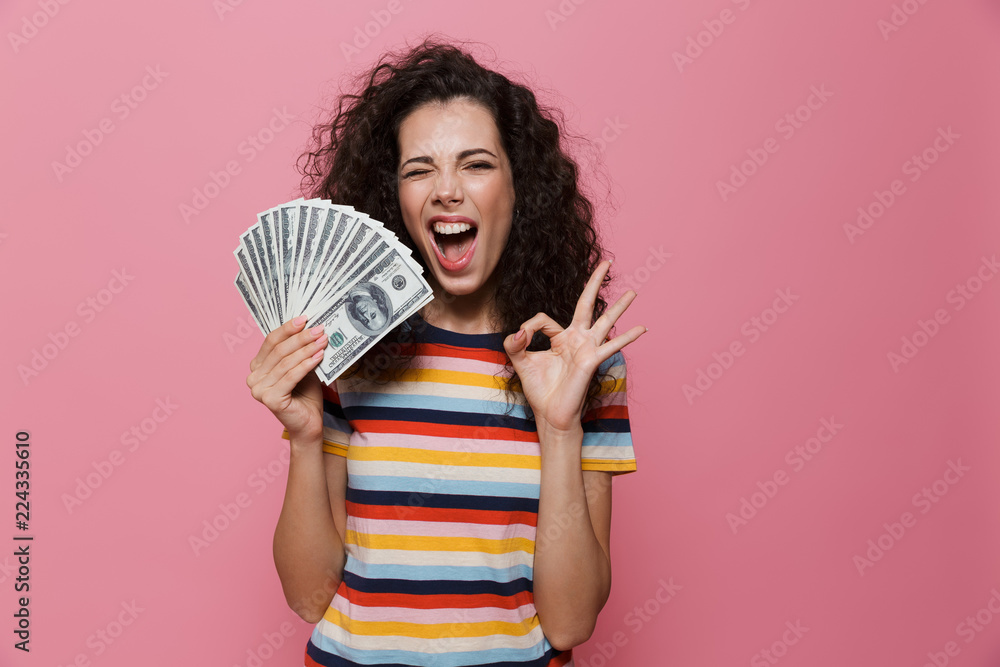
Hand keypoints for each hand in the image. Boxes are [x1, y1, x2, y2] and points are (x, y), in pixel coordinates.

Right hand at [246, 316, 327, 441]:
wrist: (309, 424)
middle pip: (279, 350)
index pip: (271, 342)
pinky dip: (306, 365)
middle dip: (301, 338)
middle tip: (319, 329)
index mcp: (257, 367)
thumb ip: (299, 350)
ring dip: (306, 349)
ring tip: (323, 341)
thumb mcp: (302, 366)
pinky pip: (291, 376)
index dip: (288, 329)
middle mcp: (254, 377)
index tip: (305, 318)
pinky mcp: (270, 399)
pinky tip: (319, 357)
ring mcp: (259, 390)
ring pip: (286, 363)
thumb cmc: (305, 395)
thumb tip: (311, 326)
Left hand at [502, 260, 645, 435]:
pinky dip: (627, 337)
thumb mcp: (521, 363)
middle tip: (608, 262)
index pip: (544, 320)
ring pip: (605, 322)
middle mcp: (576, 340)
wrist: (551, 415)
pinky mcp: (591, 361)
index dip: (528, 328)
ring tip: (633, 292)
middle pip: (586, 304)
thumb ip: (515, 344)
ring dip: (619, 307)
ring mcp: (586, 349)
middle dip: (595, 283)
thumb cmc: (540, 391)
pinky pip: (611, 346)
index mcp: (560, 338)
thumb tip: (517, 331)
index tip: (520, 340)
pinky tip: (642, 329)